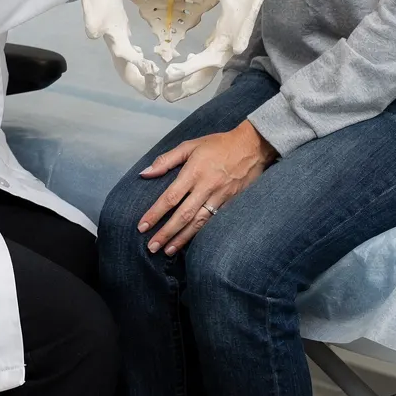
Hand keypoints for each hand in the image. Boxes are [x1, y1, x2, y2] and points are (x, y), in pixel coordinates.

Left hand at [135, 122, 277, 255]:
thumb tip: (144, 173)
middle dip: (166, 233)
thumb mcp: (190, 146)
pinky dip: (201, 234)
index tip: (142, 226)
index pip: (170, 197)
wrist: (253, 146)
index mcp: (193, 172)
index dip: (155, 213)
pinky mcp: (232, 204)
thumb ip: (166, 160)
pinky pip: (214, 222)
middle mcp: (206, 187)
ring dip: (182, 239)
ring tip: (168, 251)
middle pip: (183, 215)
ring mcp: (220, 197)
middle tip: (152, 247)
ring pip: (198, 223)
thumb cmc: (218, 145)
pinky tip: (191, 243)